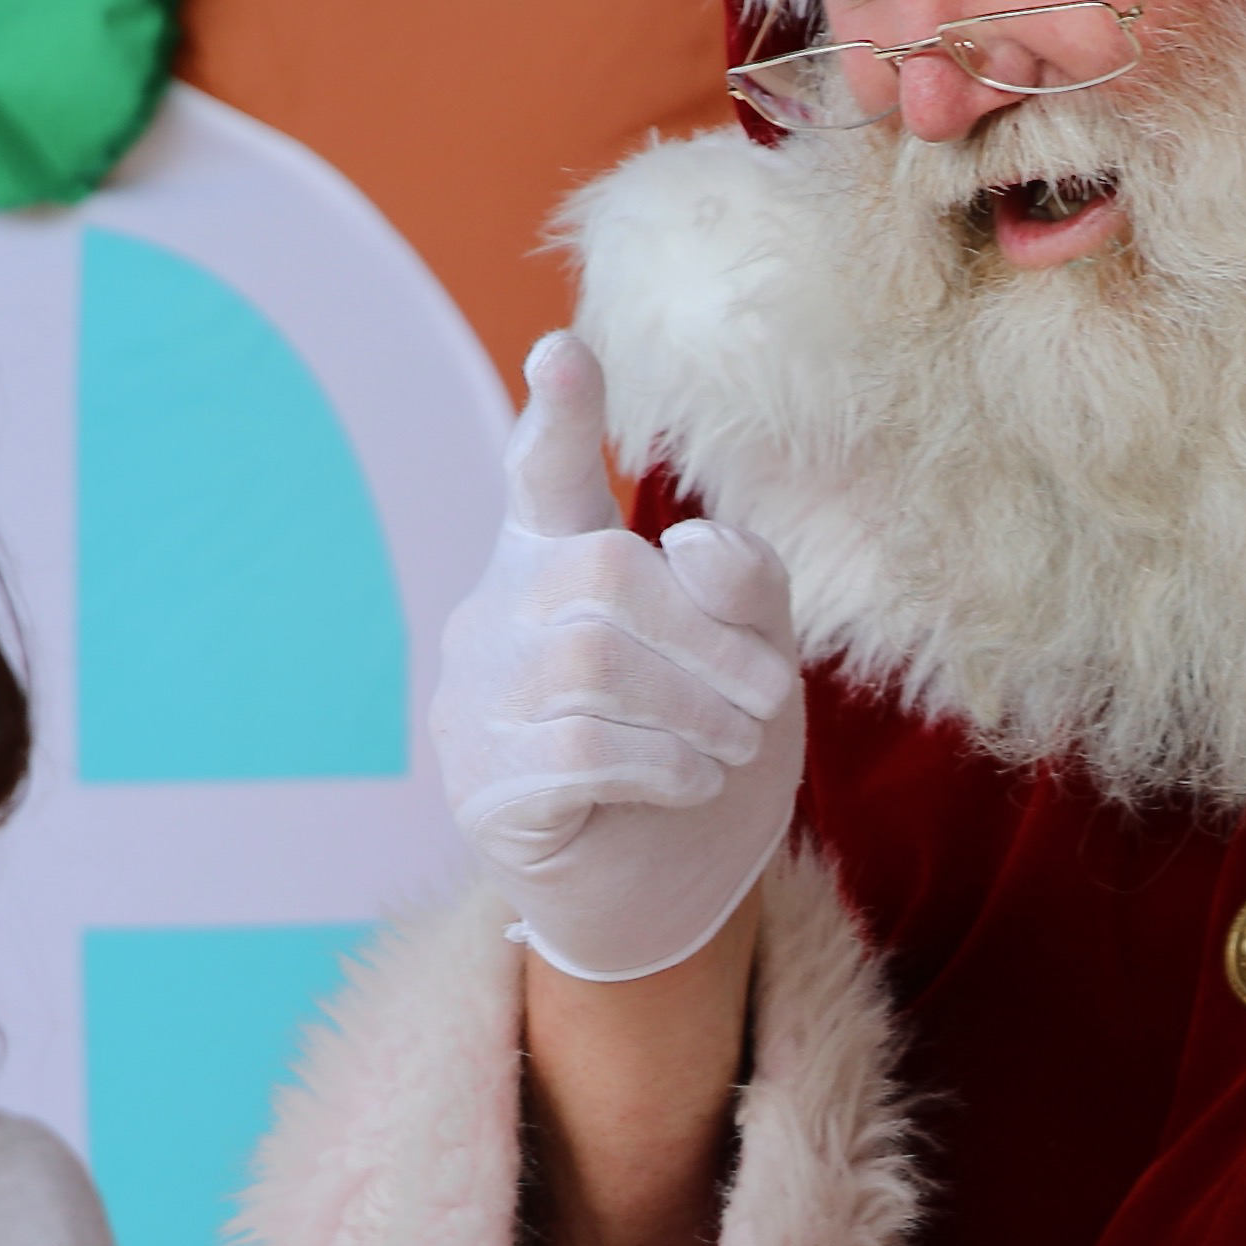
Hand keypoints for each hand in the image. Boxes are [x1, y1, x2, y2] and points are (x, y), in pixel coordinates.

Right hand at [437, 329, 806, 986]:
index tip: (564, 351)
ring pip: (590, 663)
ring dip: (695, 705)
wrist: (663, 895)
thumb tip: (689, 543)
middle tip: (769, 694)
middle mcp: (498, 616)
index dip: (556, 415)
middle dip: (706, 633)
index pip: (543, 474)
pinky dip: (662, 760)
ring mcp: (476, 703)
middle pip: (599, 573)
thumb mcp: (753, 658)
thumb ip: (745, 586)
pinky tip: (694, 777)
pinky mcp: (484, 788)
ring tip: (736, 743)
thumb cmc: (700, 748)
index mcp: (556, 561)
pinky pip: (578, 747)